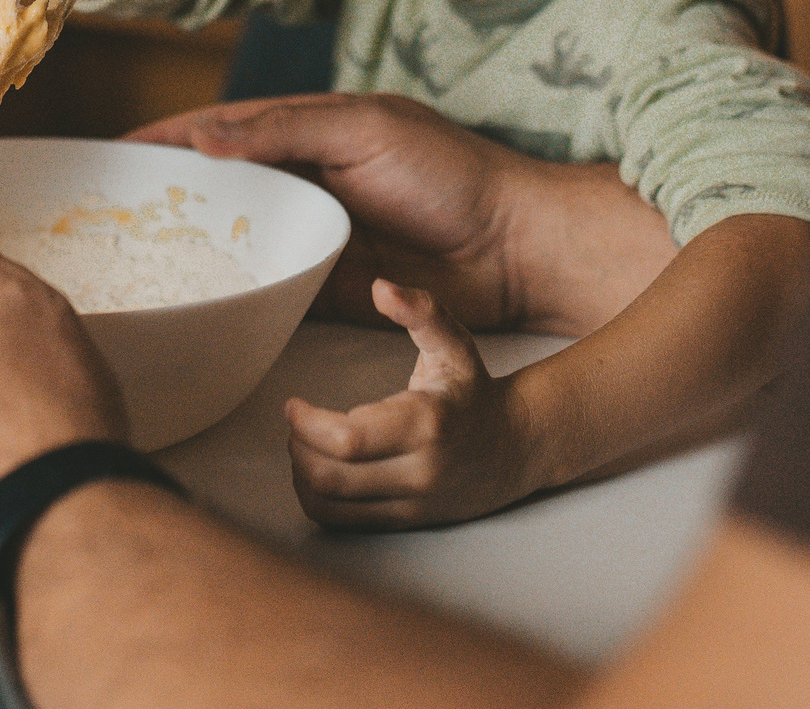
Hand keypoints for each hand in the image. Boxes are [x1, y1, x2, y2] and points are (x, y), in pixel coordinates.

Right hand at [130, 93, 675, 334]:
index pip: (223, 127)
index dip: (169, 136)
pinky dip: (229, 288)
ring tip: (126, 254)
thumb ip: (285, 129)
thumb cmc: (451, 172)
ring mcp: (312, 235)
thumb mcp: (365, 129)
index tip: (113, 149)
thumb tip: (204, 136)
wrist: (513, 249)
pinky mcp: (324, 286)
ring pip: (236, 236)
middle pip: (219, 184)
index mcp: (311, 129)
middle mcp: (304, 181)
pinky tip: (192, 296)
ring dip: (190, 242)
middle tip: (101, 209)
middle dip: (165, 191)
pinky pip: (266, 286)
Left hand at [286, 280, 532, 530]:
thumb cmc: (472, 391)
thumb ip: (420, 311)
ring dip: (303, 474)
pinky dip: (316, 500)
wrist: (514, 447)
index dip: (308, 424)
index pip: (347, 439)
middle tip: (296, 423)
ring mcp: (413, 503)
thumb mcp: (453, 344)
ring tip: (304, 446)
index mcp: (426, 423)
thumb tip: (380, 287)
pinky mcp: (405, 522)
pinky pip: (343, 523)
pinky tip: (319, 472)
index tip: (294, 405)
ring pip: (332, 503)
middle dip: (299, 447)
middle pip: (332, 476)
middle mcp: (419, 471)